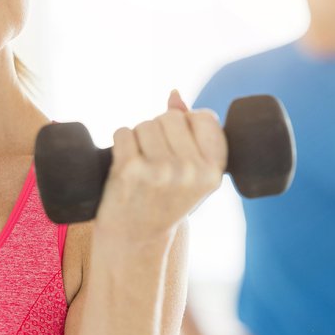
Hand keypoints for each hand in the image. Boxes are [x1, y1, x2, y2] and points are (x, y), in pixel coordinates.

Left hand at [94, 89, 227, 245]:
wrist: (134, 239)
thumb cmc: (164, 201)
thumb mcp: (191, 173)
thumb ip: (190, 132)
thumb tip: (174, 94)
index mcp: (213, 171)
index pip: (205, 118)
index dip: (187, 125)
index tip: (178, 145)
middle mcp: (191, 171)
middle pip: (171, 117)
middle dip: (159, 130)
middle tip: (154, 159)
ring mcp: (162, 170)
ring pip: (145, 124)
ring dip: (138, 137)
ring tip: (140, 164)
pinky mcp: (131, 169)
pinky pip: (123, 132)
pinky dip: (120, 142)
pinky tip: (125, 164)